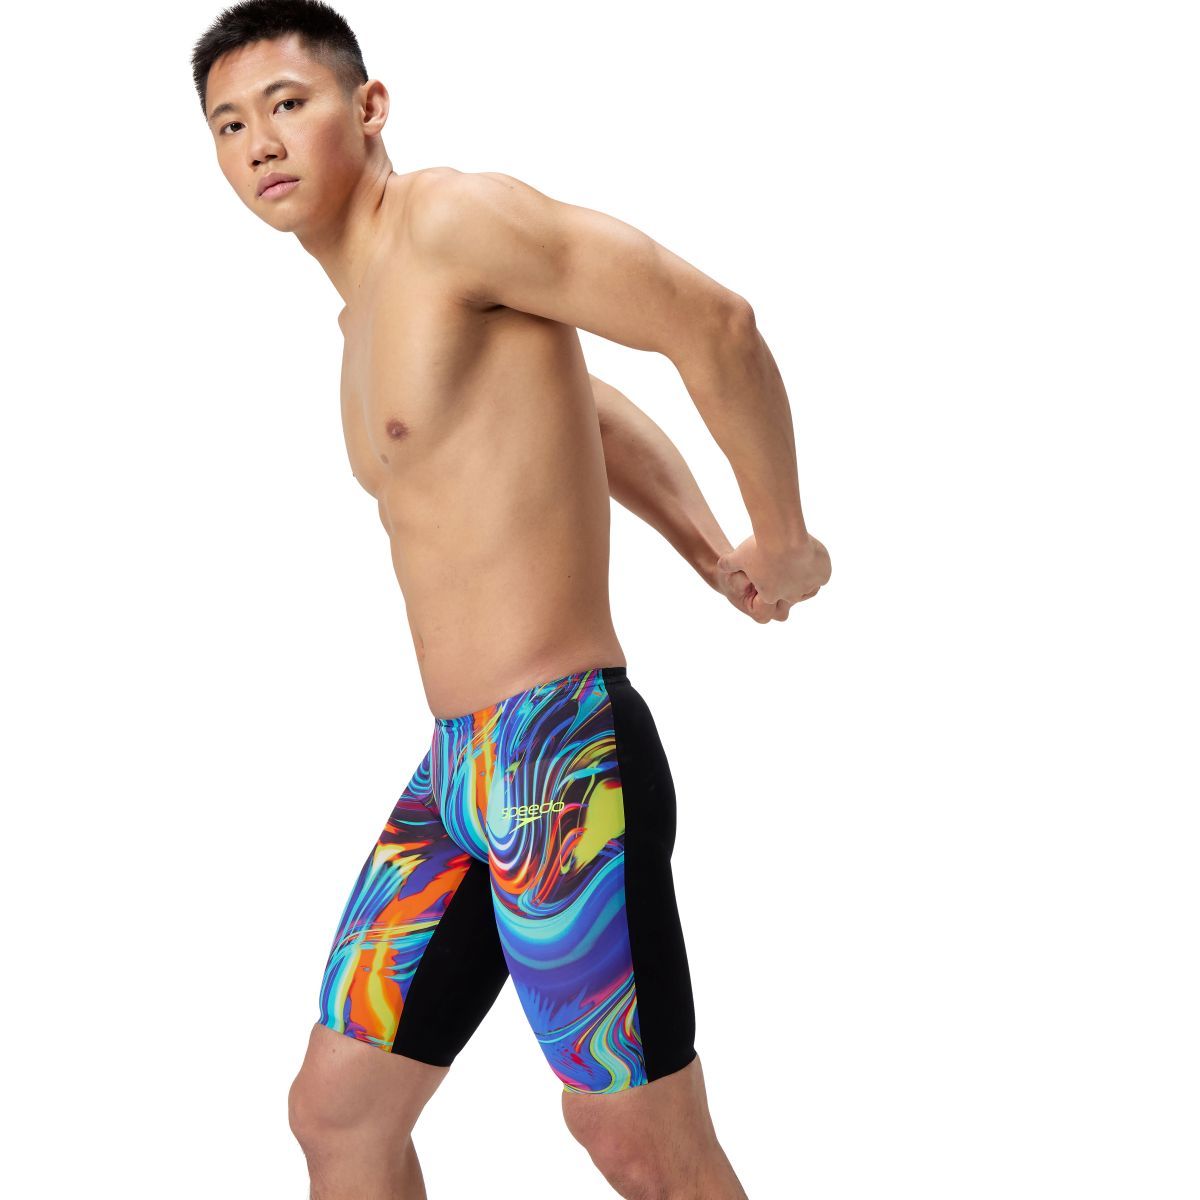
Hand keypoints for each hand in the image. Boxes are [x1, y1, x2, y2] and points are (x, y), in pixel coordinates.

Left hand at [715, 532, 831, 623]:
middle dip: (786, 585)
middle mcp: (791, 595)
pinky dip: (818, 569)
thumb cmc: (759, 547)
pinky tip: (811, 558)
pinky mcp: (822, 575)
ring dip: (803, 578)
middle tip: (783, 566)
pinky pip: (822, 576)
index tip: (768, 577)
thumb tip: (721, 564)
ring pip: (808, 588)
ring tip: (798, 562)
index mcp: (769, 595)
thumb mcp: (737, 556)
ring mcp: (808, 586)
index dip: (768, 590)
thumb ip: (728, 563)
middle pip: (790, 597)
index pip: (769, 603)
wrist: (784, 537)